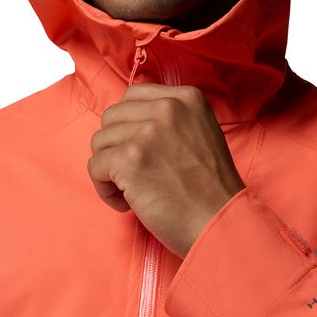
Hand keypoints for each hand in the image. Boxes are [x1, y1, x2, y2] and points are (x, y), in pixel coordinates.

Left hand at [88, 84, 245, 257]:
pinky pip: (95, 167)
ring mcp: (147, 132)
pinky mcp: (129, 159)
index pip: (133, 95)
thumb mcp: (201, 131)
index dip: (128, 123)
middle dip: (116, 146)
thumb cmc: (211, 187)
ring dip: (109, 169)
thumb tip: (130, 120)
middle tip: (134, 172)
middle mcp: (166, 107)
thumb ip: (170, 117)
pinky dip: (105, 189)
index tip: (138, 148)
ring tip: (132, 190)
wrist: (222, 222)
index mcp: (186, 97)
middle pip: (112, 116)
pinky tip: (126, 202)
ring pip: (100, 141)